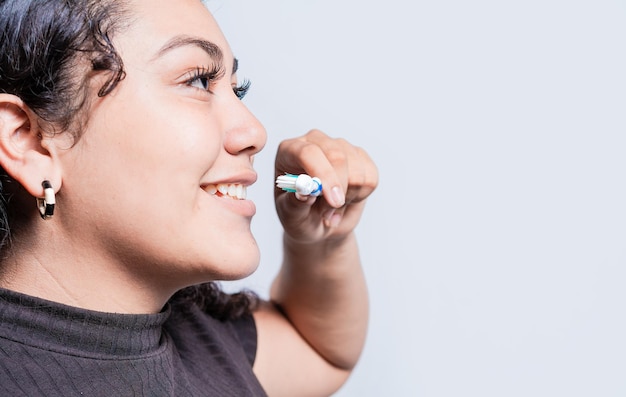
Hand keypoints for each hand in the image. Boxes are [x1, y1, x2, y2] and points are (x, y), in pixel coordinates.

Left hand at [274, 129, 377, 243]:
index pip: (308, 152)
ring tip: (332, 208)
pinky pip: (371, 177)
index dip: (323, 175)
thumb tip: (307, 192)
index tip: (333, 202)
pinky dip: (361, 195)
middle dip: (339, 190)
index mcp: (289, 151)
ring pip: (357, 171)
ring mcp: (339, 146)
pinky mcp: (359, 156)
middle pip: (337, 156)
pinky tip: (346, 199)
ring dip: (348, 197)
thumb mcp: (291, 217)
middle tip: (328, 214)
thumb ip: (294, 204)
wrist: (317, 224)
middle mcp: (314, 142)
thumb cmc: (299, 217)